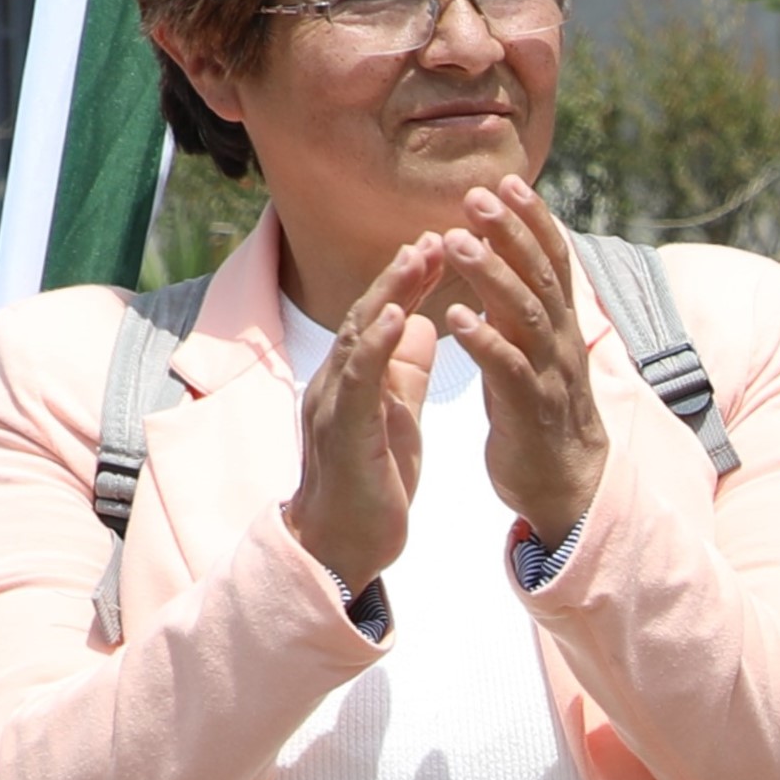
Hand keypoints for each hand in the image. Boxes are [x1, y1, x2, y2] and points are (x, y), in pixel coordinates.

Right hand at [280, 236, 440, 594]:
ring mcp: (334, 402)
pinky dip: (378, 342)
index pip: (384, 316)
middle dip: (402, 273)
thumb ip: (407, 374)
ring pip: (359, 334)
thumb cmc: (372, 481)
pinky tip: (402, 316)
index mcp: (355, 378)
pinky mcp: (343, 429)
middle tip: (438, 234)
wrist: (346, 544)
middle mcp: (337, 381)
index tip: (445, 247)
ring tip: (421, 257)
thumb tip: (428, 328)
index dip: (410, 281)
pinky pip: (359, 378)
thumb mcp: (400, 416)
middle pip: (369, 313)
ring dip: (391, 293)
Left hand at [440, 177, 615, 537]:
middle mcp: (561, 341)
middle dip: (510, 233)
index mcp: (560, 324)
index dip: (533, 220)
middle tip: (477, 196)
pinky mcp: (529, 409)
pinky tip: (456, 318)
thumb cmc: (542, 411)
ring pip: (525, 315)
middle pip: (540, 276)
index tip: (506, 181)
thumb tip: (513, 255)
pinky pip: (507, 369)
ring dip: (493, 276)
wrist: (567, 483)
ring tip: (457, 243)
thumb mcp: (541, 348)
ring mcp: (549, 373)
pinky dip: (484, 341)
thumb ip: (529, 304)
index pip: (553, 260)